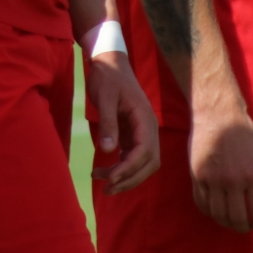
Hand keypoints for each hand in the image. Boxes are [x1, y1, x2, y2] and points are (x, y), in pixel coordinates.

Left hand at [87, 51, 159, 193]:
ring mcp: (142, 132)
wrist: (109, 63)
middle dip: (130, 179)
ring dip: (127, 176)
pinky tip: (106, 172)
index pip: (145, 151)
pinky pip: (134, 157)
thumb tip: (108, 150)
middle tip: (107, 189)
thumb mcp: (104, 97)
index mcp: (145, 118)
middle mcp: (148, 128)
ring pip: (143, 163)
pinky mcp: (134, 134)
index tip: (111, 178)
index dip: (130, 168)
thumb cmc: (107, 77)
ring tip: (103, 184)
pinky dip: (123, 168)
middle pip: (149, 162)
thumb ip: (107, 123)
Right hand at [189, 99, 252, 232]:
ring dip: (225, 221)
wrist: (218, 114)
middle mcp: (233, 180)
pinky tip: (215, 208)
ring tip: (229, 219)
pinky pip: (202, 203)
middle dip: (242, 227)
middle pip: (236, 217)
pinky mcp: (197, 176)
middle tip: (244, 226)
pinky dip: (209, 210)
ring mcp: (213, 179)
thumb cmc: (244, 134)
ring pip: (218, 214)